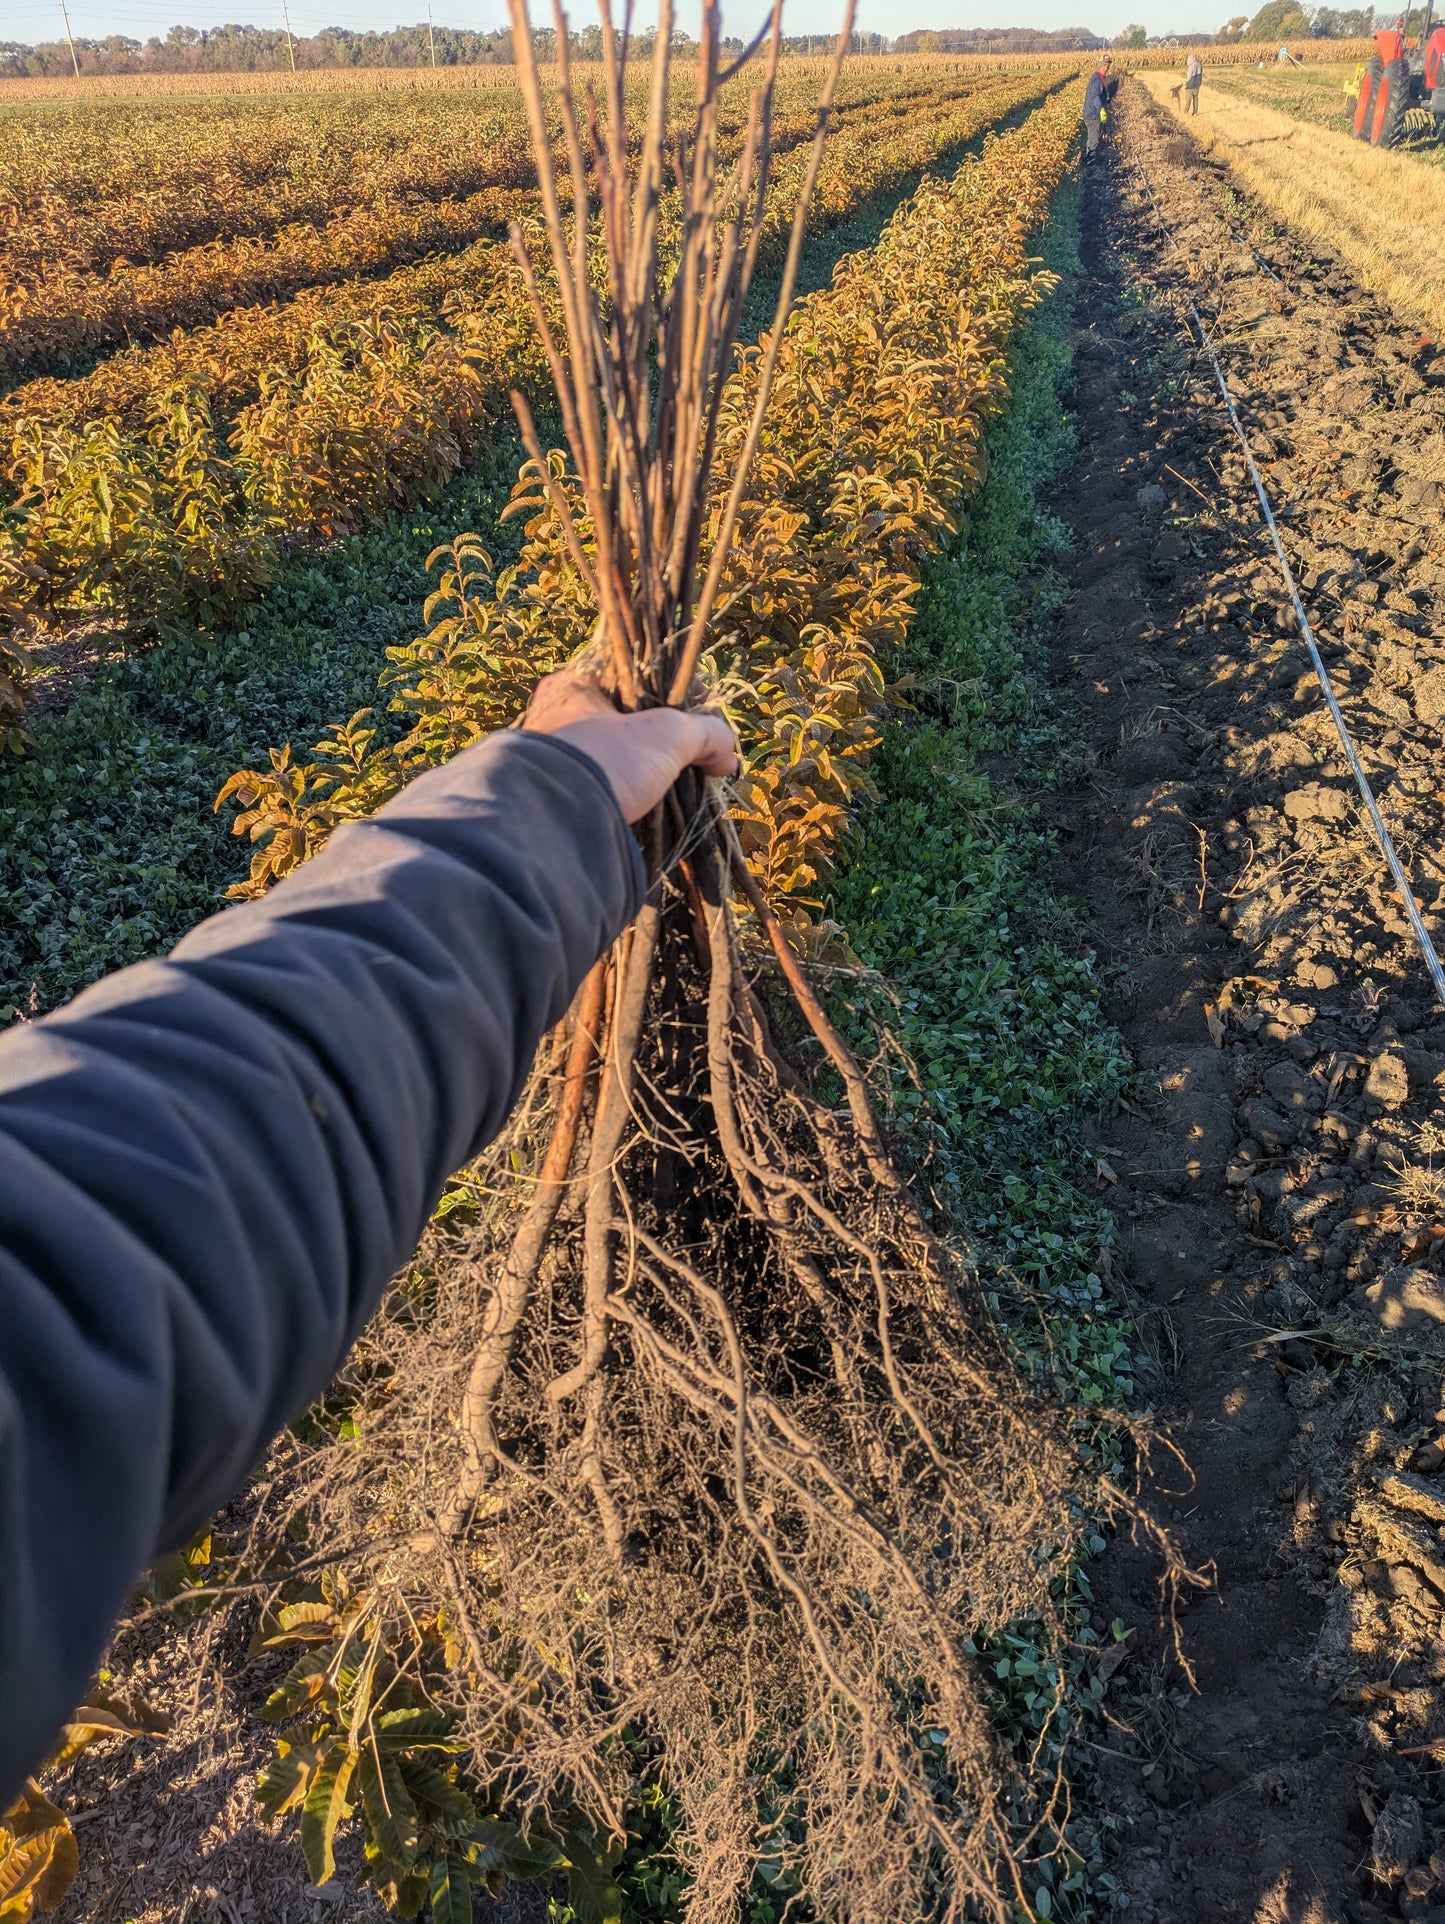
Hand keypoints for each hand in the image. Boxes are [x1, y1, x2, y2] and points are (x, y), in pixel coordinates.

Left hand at [521, 668, 737, 823]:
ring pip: (617, 756)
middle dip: (665, 737)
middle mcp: (558, 717)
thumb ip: (705, 732)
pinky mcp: (562, 797)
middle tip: (696, 753)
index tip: (703, 708)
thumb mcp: (667, 735)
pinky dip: (633, 796)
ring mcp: (557, 759)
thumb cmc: (605, 760)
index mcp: (573, 685)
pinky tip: (657, 808)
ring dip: (650, 769)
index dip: (676, 687)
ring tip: (682, 784)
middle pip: (626, 718)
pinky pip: (606, 788)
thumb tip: (726, 753)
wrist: (554, 824)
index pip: (634, 671)